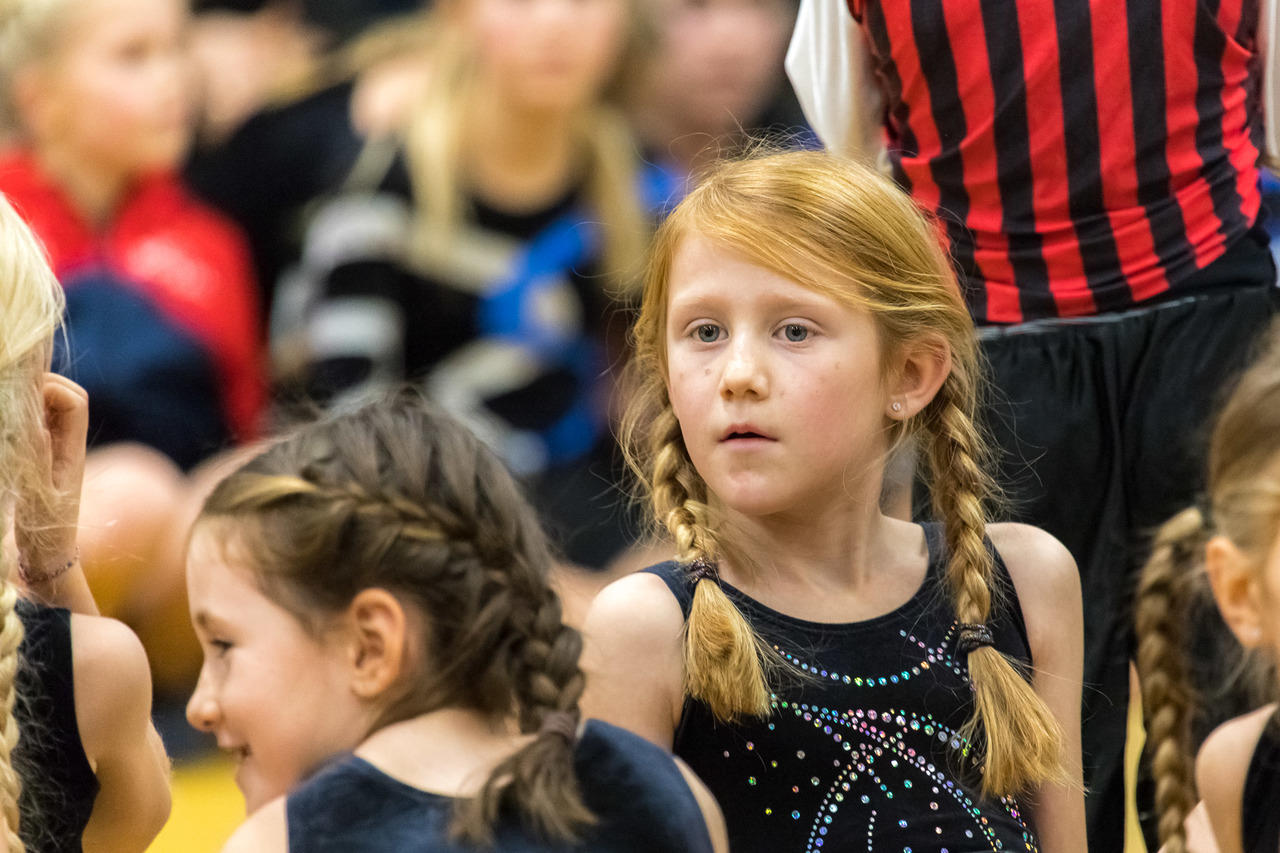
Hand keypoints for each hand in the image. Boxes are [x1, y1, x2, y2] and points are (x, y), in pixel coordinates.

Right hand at [14, 374, 88, 582]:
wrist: (49, 557)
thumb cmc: (45, 533)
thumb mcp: (38, 496)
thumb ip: (38, 458)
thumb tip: (37, 422)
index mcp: (73, 449)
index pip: (75, 400)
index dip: (51, 388)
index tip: (21, 399)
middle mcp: (68, 444)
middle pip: (66, 395)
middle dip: (41, 384)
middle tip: (10, 393)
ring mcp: (56, 448)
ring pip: (51, 405)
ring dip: (31, 397)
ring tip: (7, 405)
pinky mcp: (42, 456)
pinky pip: (38, 422)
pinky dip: (24, 413)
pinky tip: (7, 422)